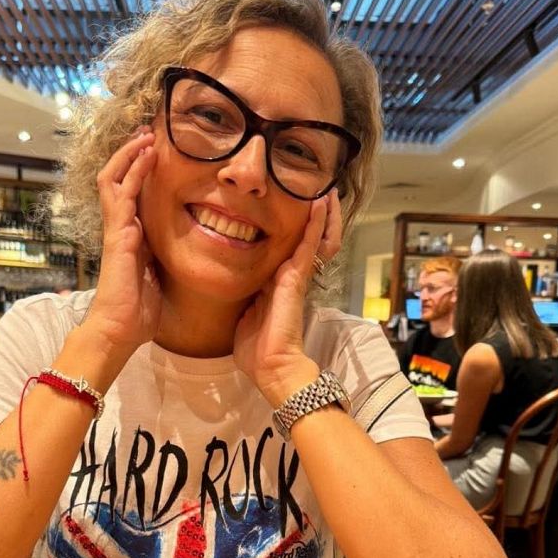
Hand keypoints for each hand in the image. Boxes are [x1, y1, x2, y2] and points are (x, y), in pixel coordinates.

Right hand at [80, 128, 161, 359]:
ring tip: (144, 135)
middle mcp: (121, 228)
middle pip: (118, 180)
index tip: (155, 153)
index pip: (132, 195)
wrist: (118, 332)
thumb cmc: (137, 312)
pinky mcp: (117, 236)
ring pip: (114, 180)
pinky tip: (144, 156)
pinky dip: (131, 172)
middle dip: (131, 156)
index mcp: (132, 237)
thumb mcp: (158, 279)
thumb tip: (178, 252)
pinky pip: (121, 195)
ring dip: (129, 155)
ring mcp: (116, 230)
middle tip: (147, 133)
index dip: (140, 173)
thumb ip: (161, 260)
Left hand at [233, 190, 342, 406]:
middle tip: (318, 189)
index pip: (282, 247)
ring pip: (309, 237)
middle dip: (312, 216)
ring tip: (325, 189)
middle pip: (303, 238)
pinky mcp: (295, 281)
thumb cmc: (256, 349)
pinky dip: (313, 225)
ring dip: (318, 214)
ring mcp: (293, 277)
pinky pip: (306, 247)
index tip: (288, 205)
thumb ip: (244, 299)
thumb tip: (232, 289)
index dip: (288, 227)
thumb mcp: (243, 315)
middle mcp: (286, 276)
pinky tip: (318, 204)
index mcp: (272, 283)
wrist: (271, 369)